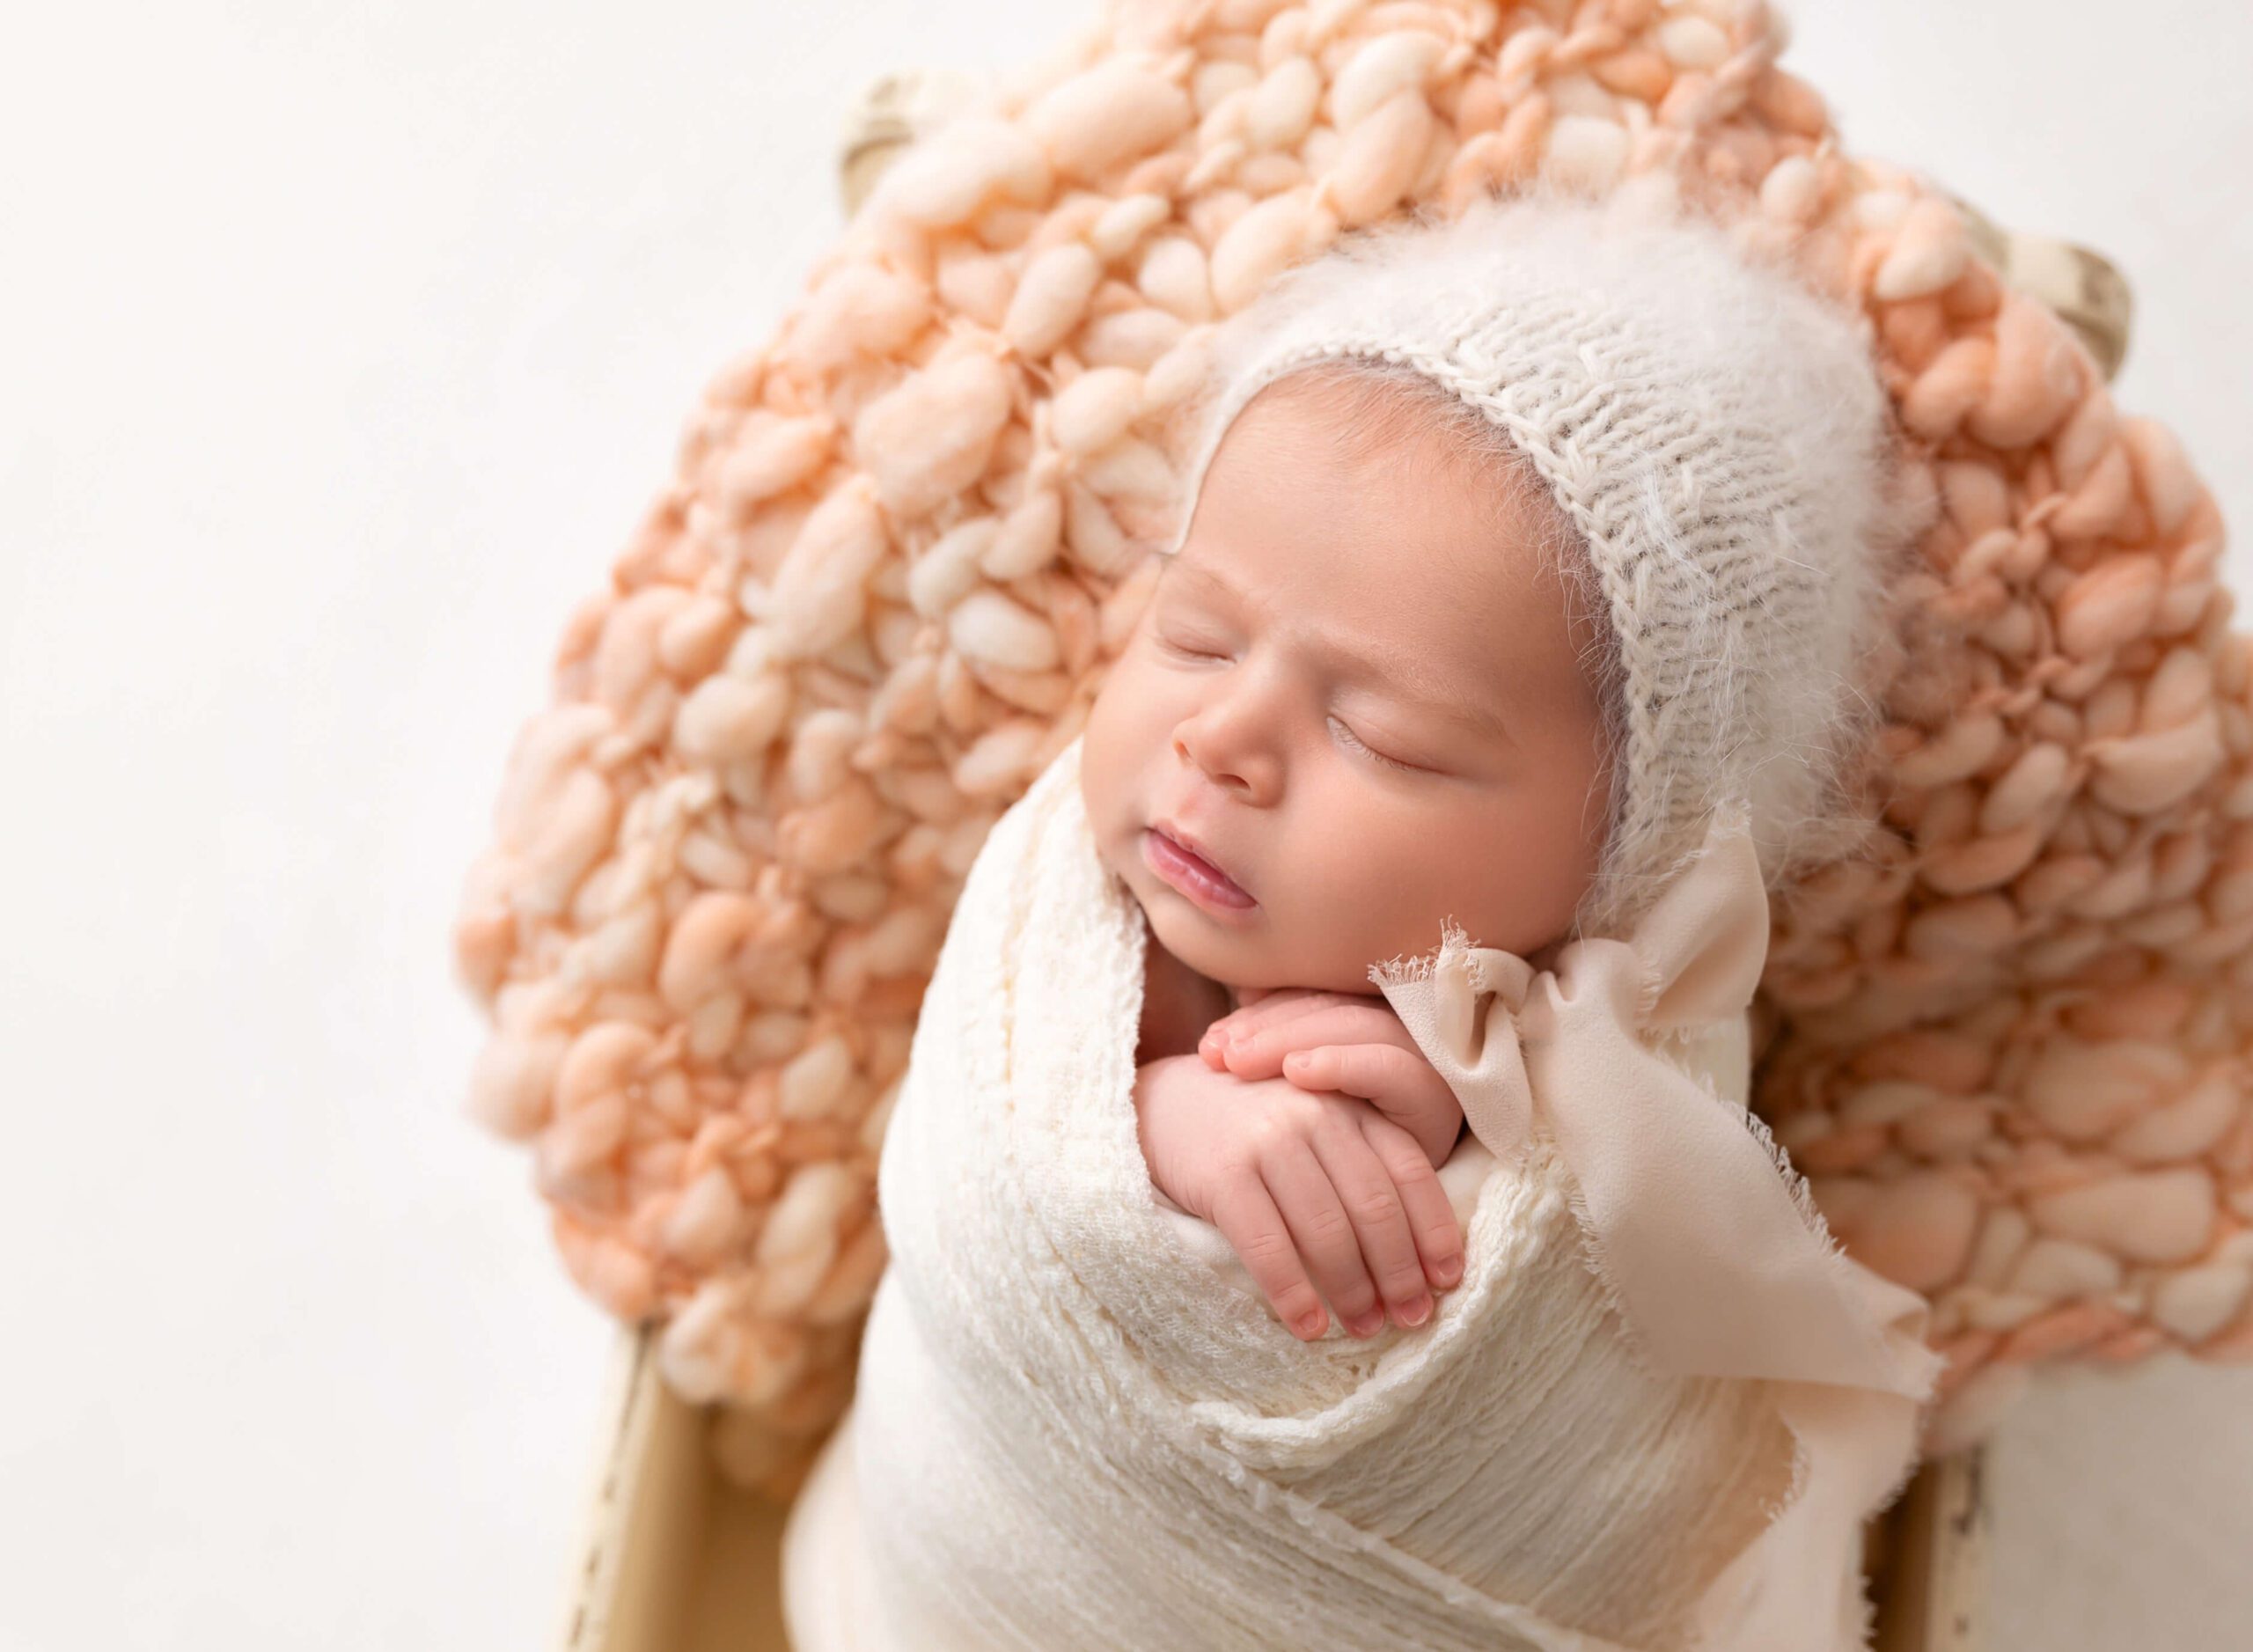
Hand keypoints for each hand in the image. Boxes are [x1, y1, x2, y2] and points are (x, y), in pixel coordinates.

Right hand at [1133, 1054, 1464, 1341]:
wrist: (1158, 1103)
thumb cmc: (1250, 1127)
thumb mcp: (1313, 1124)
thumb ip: (1359, 1162)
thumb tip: (1416, 1255)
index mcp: (1348, 1103)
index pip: (1410, 1171)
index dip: (1433, 1231)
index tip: (1448, 1280)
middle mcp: (1315, 1114)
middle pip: (1374, 1206)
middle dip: (1399, 1272)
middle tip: (1411, 1318)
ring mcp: (1267, 1141)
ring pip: (1328, 1231)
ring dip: (1353, 1291)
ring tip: (1365, 1328)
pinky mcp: (1223, 1174)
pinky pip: (1270, 1246)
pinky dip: (1295, 1294)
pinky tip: (1309, 1327)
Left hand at [1199, 989, 1466, 1169]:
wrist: (1377, 1221)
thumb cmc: (1325, 1159)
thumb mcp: (1298, 1105)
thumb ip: (1278, 1052)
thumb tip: (1234, 1005)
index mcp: (1361, 1026)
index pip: (1308, 1002)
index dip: (1257, 1015)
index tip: (1208, 1044)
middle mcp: (1397, 1034)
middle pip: (1330, 1011)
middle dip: (1267, 1028)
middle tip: (1217, 1056)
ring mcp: (1418, 1060)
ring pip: (1355, 1027)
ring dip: (1293, 1038)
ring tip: (1241, 1060)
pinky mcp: (1431, 1098)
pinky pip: (1390, 1068)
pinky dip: (1342, 1063)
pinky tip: (1298, 1072)